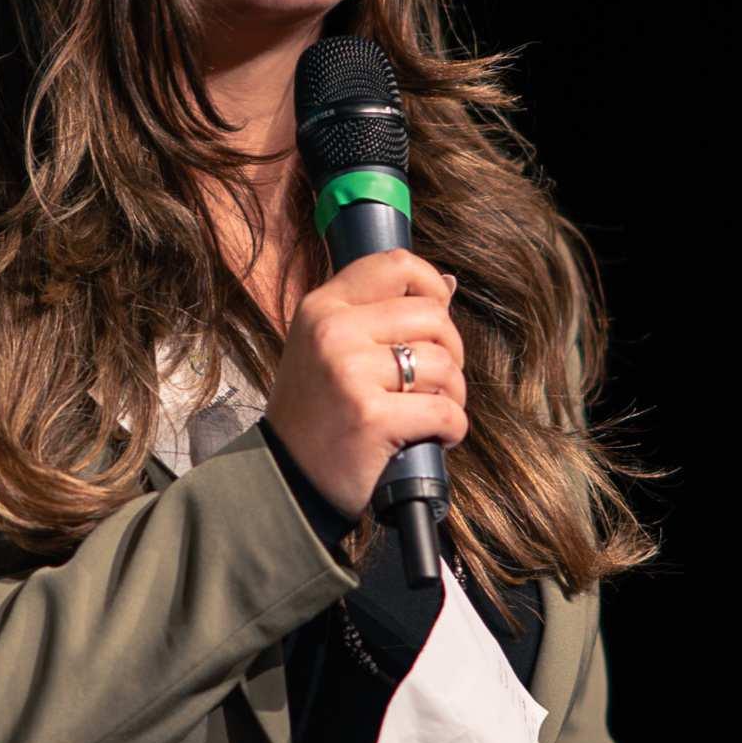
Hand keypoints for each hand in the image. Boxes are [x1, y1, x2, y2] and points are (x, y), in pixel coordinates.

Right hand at [263, 249, 466, 518]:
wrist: (288, 478)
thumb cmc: (319, 412)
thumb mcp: (330, 348)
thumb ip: (380, 315)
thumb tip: (449, 285)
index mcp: (322, 308)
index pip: (395, 264)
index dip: (431, 284)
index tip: (439, 314)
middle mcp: (333, 332)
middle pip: (432, 317)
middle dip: (451, 351)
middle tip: (436, 381)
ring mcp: (349, 373)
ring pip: (444, 365)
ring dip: (453, 394)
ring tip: (432, 412)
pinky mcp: (371, 417)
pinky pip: (444, 411)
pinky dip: (452, 428)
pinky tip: (435, 437)